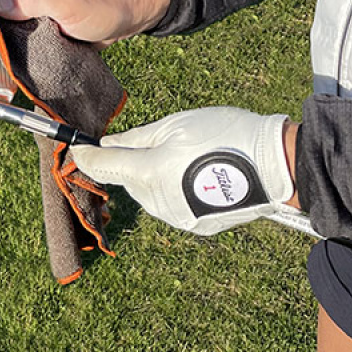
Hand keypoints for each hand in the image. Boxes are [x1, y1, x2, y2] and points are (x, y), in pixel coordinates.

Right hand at [0, 0, 171, 46]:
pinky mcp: (43, 22)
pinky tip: (12, 52)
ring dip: (5, 34)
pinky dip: (18, 41)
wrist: (128, 18)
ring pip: (9, 20)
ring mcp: (36, 4)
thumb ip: (31, 1)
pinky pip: (24, 32)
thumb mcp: (66, 1)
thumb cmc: (103, 3)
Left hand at [70, 107, 296, 234]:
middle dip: (134, 164)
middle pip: (129, 182)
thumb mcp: (175, 125)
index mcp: (149, 173)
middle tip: (159, 143)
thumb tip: (106, 144)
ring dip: (155, 179)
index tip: (76, 149)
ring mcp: (177, 217)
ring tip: (188, 157)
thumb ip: (135, 139)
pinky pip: (172, 206)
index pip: (104, 167)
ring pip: (150, 196)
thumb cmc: (225, 135)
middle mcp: (157, 202)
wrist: (275, 163)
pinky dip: (176, 191)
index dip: (86, 157)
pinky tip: (199, 175)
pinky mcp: (195, 226)